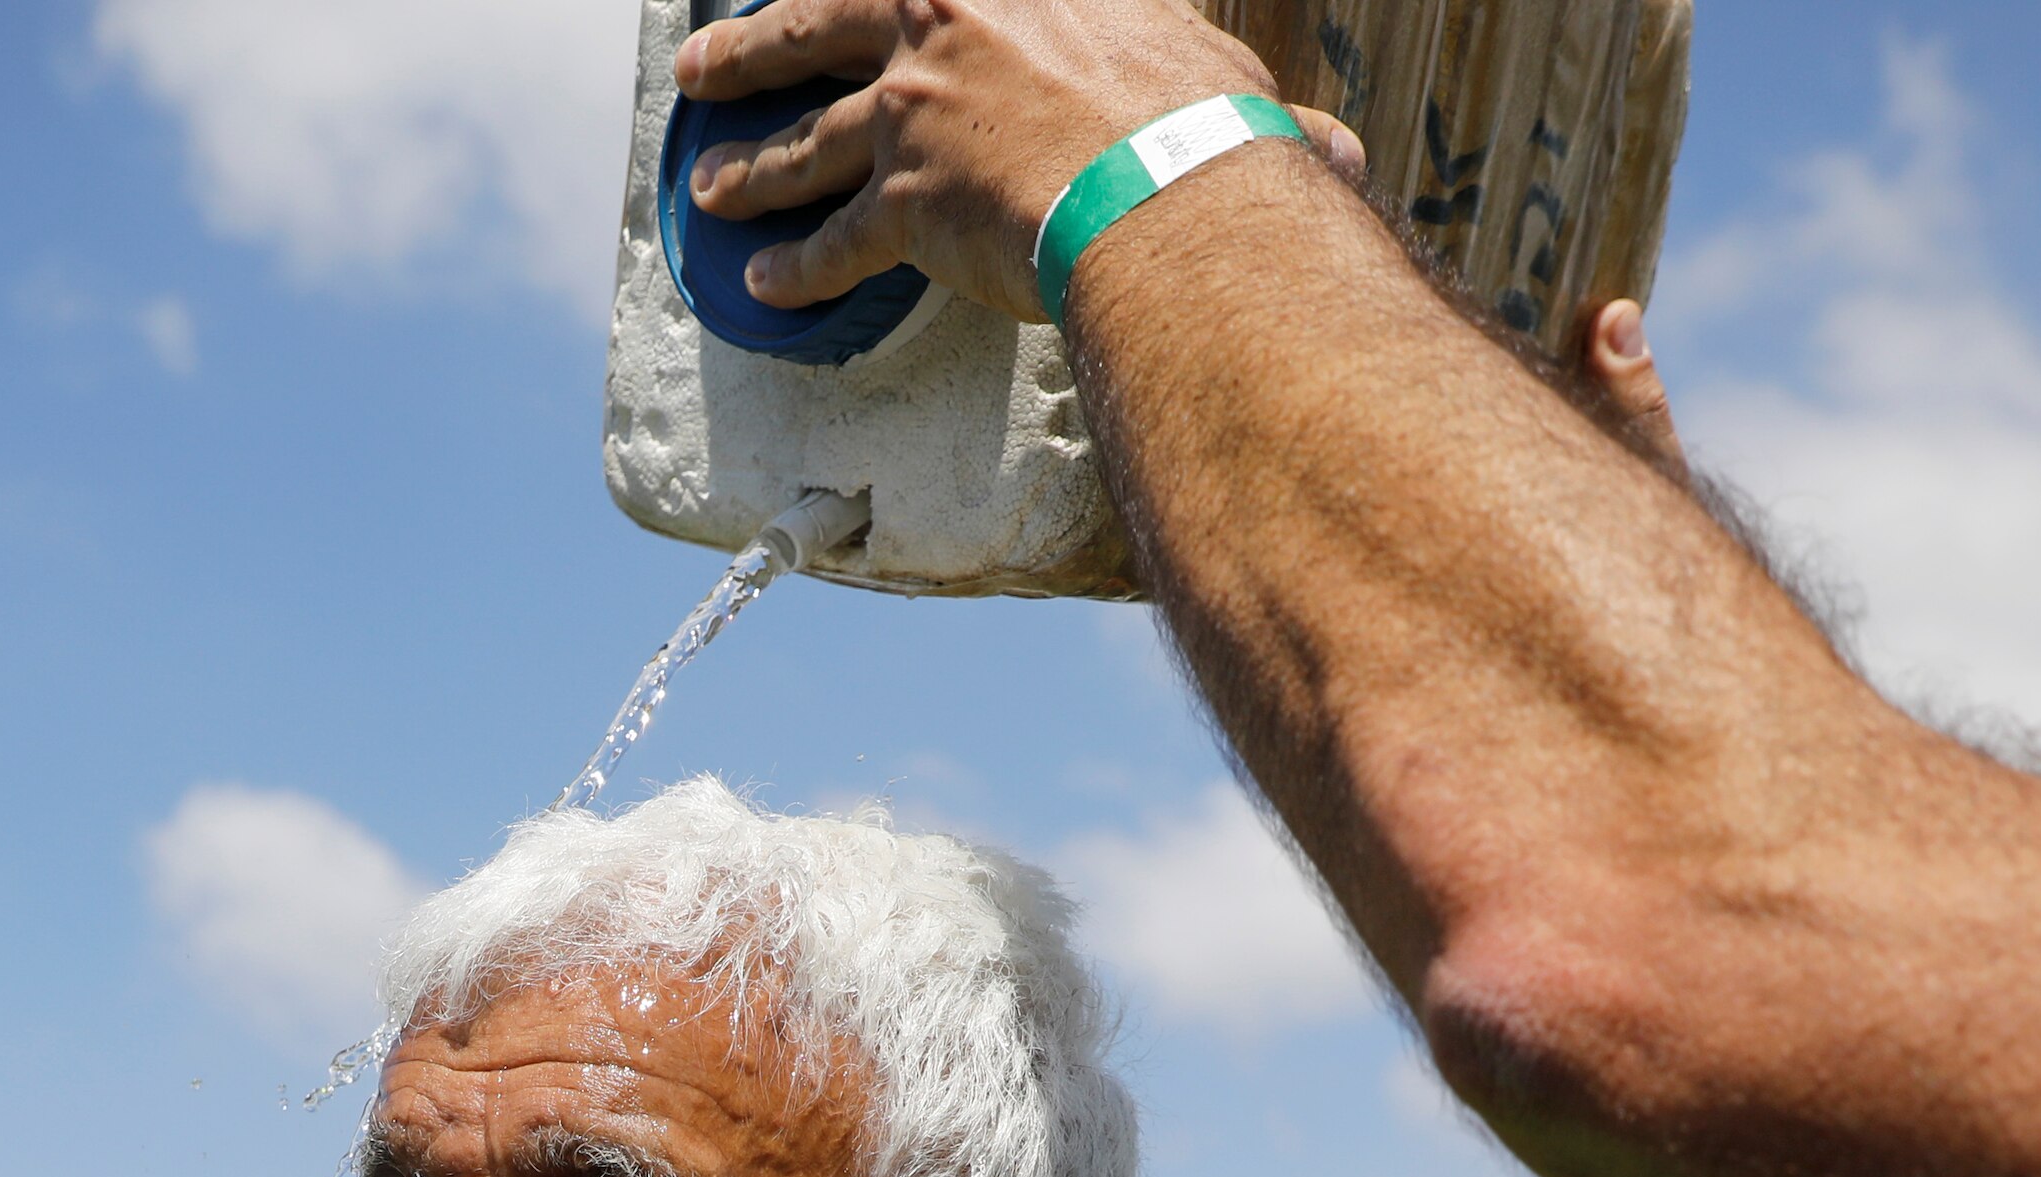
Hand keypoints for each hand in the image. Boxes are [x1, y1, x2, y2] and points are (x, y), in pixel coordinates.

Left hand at [673, 0, 1313, 321]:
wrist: (1165, 185)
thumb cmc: (1200, 123)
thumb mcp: (1210, 66)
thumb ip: (1222, 92)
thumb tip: (1337, 152)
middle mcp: (934, 28)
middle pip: (811, 26)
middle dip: (749, 48)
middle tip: (702, 65)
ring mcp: (908, 115)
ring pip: (802, 142)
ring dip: (749, 167)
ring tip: (711, 188)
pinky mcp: (901, 205)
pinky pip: (832, 244)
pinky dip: (794, 270)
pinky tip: (763, 285)